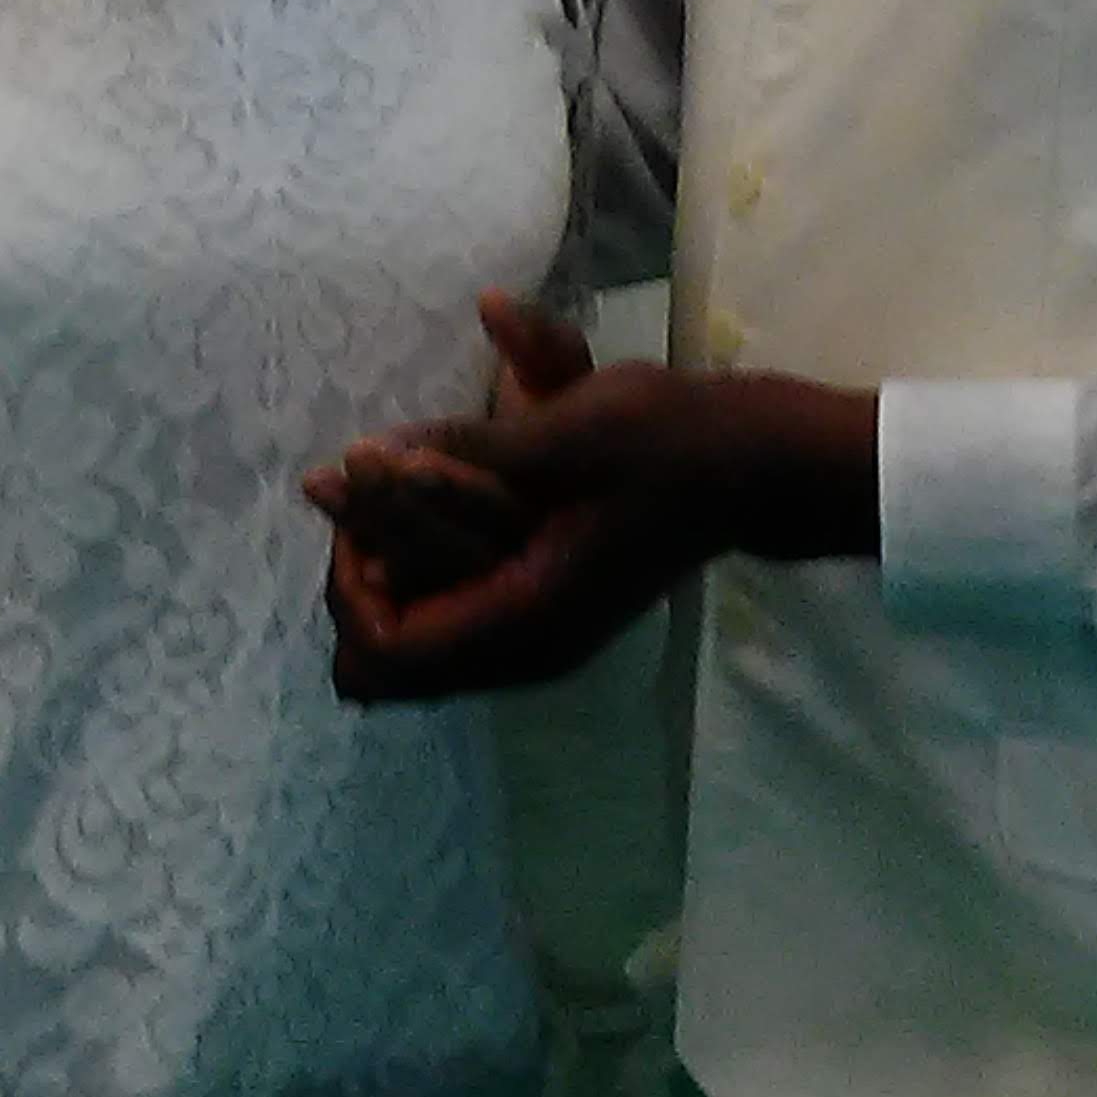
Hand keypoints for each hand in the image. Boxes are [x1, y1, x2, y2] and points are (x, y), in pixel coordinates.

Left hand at [307, 298, 878, 699]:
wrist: (749, 464)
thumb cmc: (662, 441)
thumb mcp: (559, 434)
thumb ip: (457, 454)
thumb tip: (358, 462)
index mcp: (526, 620)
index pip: (384, 651)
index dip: (347, 579)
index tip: (361, 496)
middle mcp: (523, 650)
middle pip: (384, 662)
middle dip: (359, 570)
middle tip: (367, 488)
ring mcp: (533, 640)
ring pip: (410, 646)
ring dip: (387, 568)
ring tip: (396, 487)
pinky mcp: (541, 614)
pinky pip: (445, 620)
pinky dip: (420, 568)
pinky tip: (428, 503)